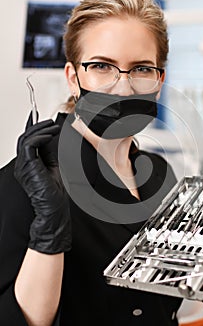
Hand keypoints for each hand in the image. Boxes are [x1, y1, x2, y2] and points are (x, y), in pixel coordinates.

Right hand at [14, 114, 71, 253]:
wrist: (53, 209)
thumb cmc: (54, 194)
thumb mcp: (51, 167)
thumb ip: (46, 153)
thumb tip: (46, 137)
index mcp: (27, 165)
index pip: (26, 142)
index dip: (32, 128)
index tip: (38, 118)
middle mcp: (22, 165)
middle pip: (25, 138)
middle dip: (38, 126)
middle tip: (50, 122)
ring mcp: (22, 166)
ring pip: (26, 139)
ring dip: (41, 130)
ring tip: (53, 127)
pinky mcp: (27, 166)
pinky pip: (29, 144)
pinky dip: (40, 137)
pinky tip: (50, 135)